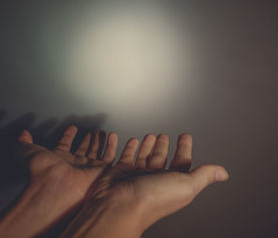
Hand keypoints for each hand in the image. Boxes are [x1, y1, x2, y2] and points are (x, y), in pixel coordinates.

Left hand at [0, 126, 117, 237]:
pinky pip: (109, 157)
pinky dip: (112, 147)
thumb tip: (22, 134)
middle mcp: (73, 165)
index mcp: (58, 159)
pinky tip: (113, 137)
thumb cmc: (41, 171)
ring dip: (100, 142)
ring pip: (96, 153)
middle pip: (83, 150)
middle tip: (93, 132)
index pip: (65, 145)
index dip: (68, 136)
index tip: (72, 128)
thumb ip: (24, 142)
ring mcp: (86, 168)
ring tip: (103, 133)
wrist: (55, 184)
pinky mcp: (100, 171)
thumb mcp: (27, 150)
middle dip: (88, 140)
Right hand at [61, 134, 228, 237]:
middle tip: (165, 135)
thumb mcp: (186, 185)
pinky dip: (130, 148)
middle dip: (164, 146)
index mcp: (172, 184)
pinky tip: (132, 141)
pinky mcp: (121, 172)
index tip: (185, 137)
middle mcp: (155, 180)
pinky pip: (127, 156)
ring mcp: (137, 176)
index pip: (181, 162)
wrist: (119, 205)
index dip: (184, 148)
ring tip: (151, 136)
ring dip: (149, 146)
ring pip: (145, 157)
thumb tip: (222, 173)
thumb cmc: (151, 199)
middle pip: (162, 158)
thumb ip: (203, 176)